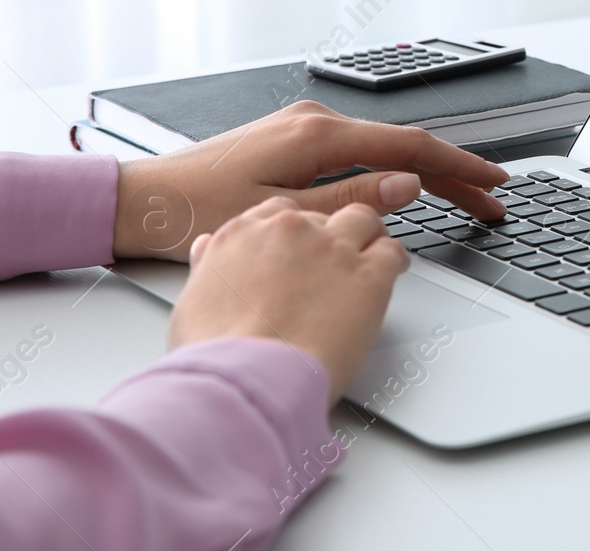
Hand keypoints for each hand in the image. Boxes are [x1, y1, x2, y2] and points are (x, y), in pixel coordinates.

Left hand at [113, 101, 508, 260]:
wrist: (138, 200)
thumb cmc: (193, 214)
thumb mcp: (282, 216)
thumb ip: (352, 199)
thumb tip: (408, 185)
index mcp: (317, 135)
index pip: (411, 147)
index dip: (460, 166)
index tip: (495, 181)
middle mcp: (314, 121)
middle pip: (405, 146)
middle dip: (454, 174)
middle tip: (491, 202)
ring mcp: (304, 127)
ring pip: (385, 148)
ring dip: (426, 173)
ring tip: (461, 199)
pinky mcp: (293, 140)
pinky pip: (361, 150)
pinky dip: (394, 168)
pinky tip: (408, 187)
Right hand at [169, 198, 407, 405]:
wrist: (249, 377)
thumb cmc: (218, 353)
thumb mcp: (194, 301)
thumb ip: (209, 267)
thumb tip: (208, 250)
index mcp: (245, 234)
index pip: (279, 211)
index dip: (297, 229)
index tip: (303, 245)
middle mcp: (290, 231)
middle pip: (323, 215)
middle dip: (331, 235)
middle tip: (337, 259)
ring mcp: (332, 249)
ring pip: (363, 220)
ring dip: (369, 236)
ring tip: (372, 254)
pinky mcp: (368, 274)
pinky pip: (392, 252)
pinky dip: (395, 261)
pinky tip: (393, 273)